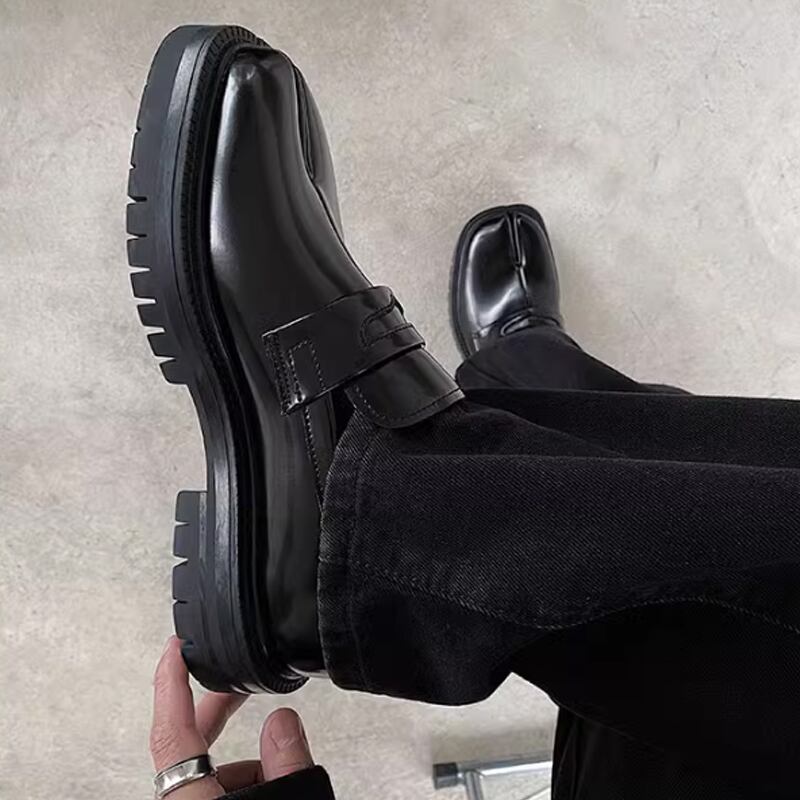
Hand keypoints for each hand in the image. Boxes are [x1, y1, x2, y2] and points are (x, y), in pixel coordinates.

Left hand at [151, 636, 313, 798]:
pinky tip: (272, 783)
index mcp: (193, 798)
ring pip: (206, 771)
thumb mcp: (291, 798)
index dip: (171, 683)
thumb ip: (288, 762)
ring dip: (242, 762)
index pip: (171, 731)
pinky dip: (241, 781)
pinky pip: (213, 788)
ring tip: (280, 767)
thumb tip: (282, 720)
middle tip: (236, 685)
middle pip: (187, 743)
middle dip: (218, 710)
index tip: (174, 650)